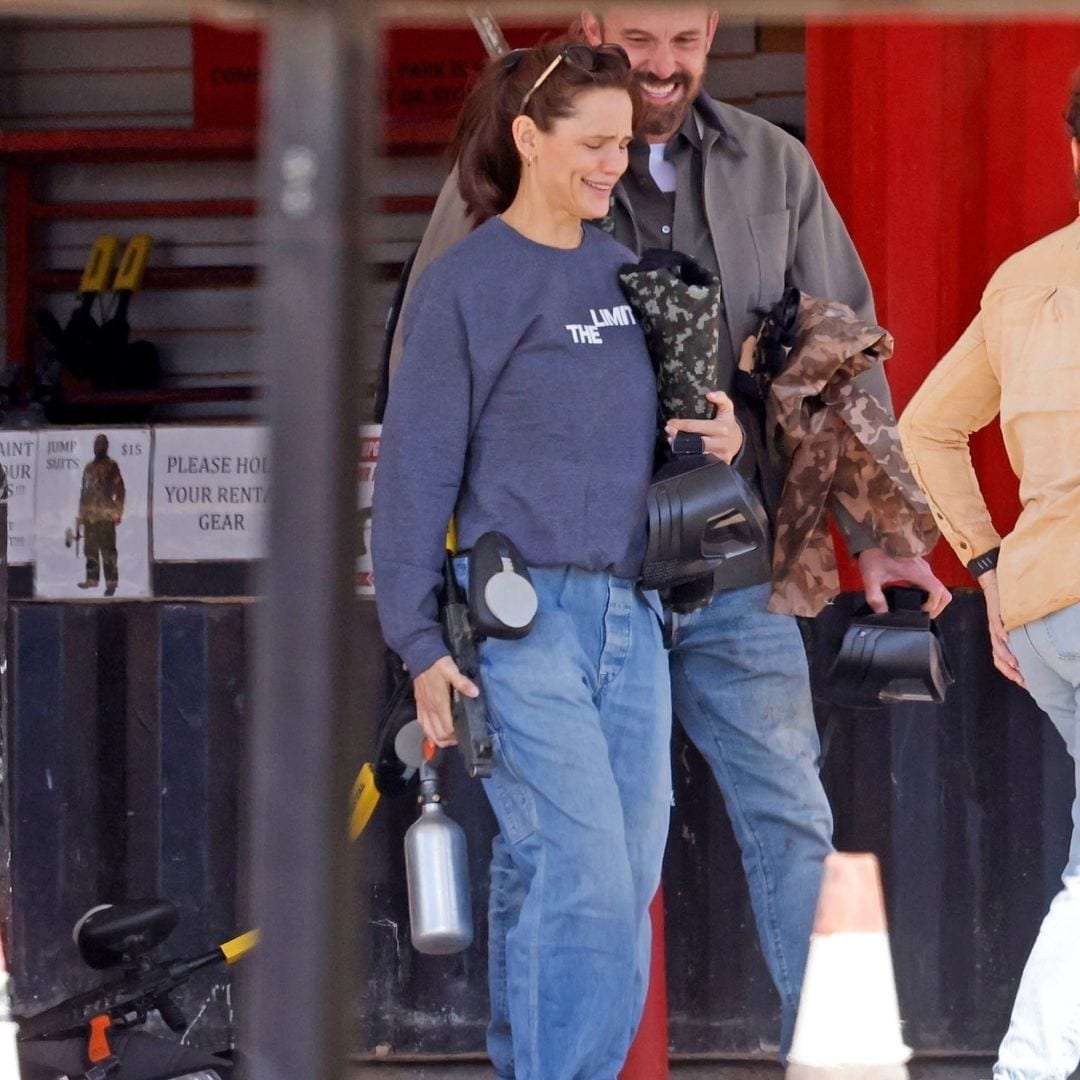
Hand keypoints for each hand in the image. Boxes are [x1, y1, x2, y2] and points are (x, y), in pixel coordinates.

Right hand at [412, 655, 479, 747]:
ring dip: (438, 739)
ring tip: (449, 738)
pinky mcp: (419, 705)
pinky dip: (428, 732)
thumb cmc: (437, 664)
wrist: (419, 656)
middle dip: (449, 741)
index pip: (447, 729)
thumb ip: (463, 683)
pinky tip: (435, 731)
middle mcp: (430, 709)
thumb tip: (476, 693)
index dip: (456, 735)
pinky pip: (422, 724)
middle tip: (458, 737)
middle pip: (438, 735)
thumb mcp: (453, 671)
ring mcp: (423, 708)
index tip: (464, 733)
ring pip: (428, 733)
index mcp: (439, 703)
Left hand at [665, 390, 743, 463]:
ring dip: (679, 447)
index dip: (681, 424)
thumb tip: (709, 394)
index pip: (696, 426)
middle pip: (694, 442)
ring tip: (671, 439)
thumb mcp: (727, 408)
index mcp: (721, 428)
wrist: (738, 441)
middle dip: (677, 436)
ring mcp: (718, 455)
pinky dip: (687, 455)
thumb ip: (721, 397)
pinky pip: (699, 461)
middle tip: (668, 430)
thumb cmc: (727, 423)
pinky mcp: (717, 463)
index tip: (671, 422)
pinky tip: (679, 449)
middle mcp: (720, 443)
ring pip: (694, 453)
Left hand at [856, 547, 951, 617]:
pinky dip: (929, 595)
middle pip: (944, 592)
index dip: (933, 605)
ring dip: (934, 601)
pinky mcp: (920, 568)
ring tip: (919, 611)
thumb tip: (881, 613)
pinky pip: (931, 584)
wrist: (873, 538)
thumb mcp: (871, 577)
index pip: (937, 591)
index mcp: (916, 571)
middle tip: (923, 616)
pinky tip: (914, 600)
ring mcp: (924, 568)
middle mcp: (924, 570)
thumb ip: (875, 597)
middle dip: (937, 607)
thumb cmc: (874, 554)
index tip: (921, 612)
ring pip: (939, 588)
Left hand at [979, 569, 1024, 686]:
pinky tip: (1008, 639)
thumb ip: (1018, 636)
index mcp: (999, 640)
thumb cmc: (1005, 607)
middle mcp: (995, 635)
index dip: (1009, 672)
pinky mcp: (995, 614)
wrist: (993, 586)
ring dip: (1006, 654)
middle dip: (1008, 669)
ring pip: (997, 644)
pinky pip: (997, 625)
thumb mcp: (1012, 624)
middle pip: (998, 657)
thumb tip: (1033, 649)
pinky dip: (1001, 632)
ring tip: (1015, 664)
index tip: (1022, 682)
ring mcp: (994, 625)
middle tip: (1020, 678)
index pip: (1001, 661)